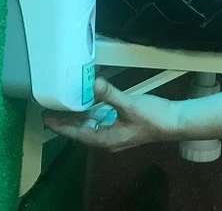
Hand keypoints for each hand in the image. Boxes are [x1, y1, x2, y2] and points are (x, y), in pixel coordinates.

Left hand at [44, 79, 178, 152]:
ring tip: (65, 106)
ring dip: (78, 117)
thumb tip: (92, 83)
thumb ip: (109, 94)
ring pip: (91, 126)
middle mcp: (108, 139)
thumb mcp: (129, 104)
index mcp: (106, 139)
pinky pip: (101, 121)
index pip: (77, 133)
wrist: (174, 121)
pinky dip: (92, 113)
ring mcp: (116, 134)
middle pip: (82, 130)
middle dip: (67, 121)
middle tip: (50, 110)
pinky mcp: (122, 127)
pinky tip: (89, 103)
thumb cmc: (153, 117)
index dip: (61, 126)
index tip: (47, 118)